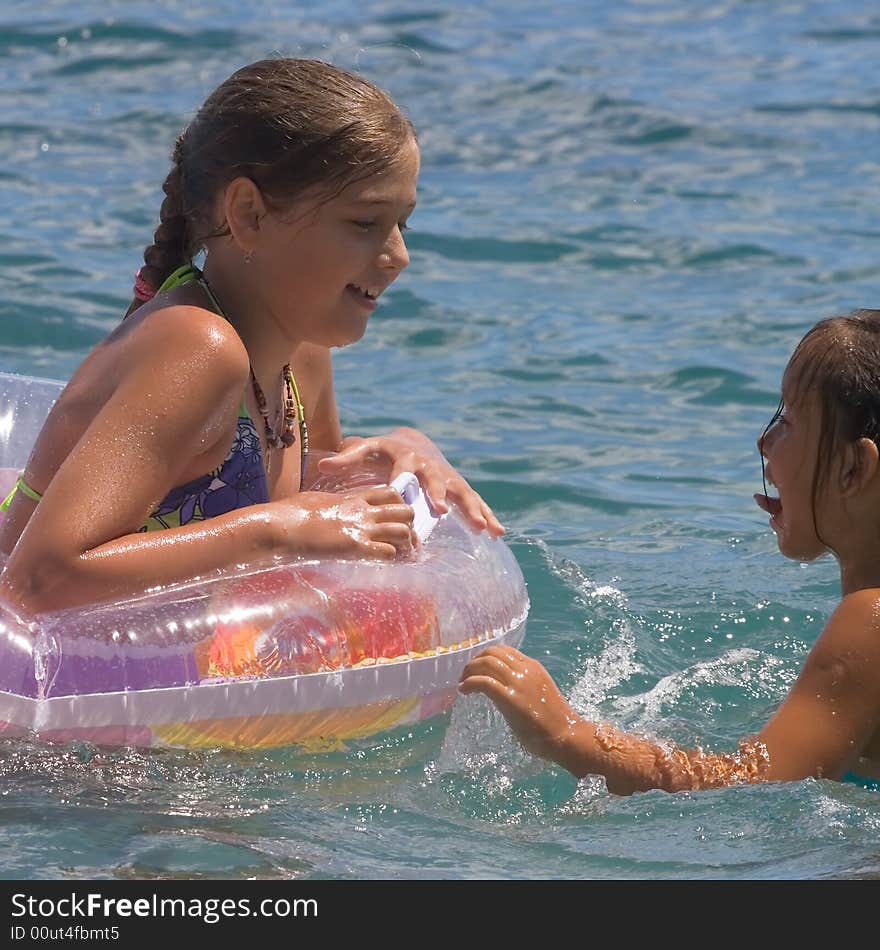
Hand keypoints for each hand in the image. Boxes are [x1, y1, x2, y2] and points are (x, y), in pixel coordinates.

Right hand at [280, 485, 416, 559]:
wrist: (282, 525)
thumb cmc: (291, 513)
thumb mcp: (317, 500)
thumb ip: (331, 503)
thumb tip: (327, 507)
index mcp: (354, 498)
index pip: (391, 493)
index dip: (399, 506)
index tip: (395, 519)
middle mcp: (363, 511)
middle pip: (405, 510)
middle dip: (409, 525)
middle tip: (403, 540)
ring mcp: (361, 528)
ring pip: (404, 531)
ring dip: (404, 545)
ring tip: (397, 555)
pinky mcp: (355, 547)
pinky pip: (388, 553)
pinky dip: (391, 560)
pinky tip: (381, 563)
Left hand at [318, 427, 504, 535]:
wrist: (415, 443)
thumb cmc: (384, 452)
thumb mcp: (365, 450)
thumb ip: (346, 458)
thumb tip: (320, 467)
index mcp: (405, 457)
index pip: (402, 470)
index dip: (402, 481)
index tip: (400, 493)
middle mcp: (429, 467)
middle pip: (435, 481)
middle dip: (439, 495)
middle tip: (442, 511)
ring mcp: (448, 477)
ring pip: (462, 493)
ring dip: (472, 510)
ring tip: (484, 529)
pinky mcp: (459, 487)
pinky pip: (475, 502)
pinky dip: (487, 516)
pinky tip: (498, 533)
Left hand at [459, 645, 581, 764]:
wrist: (567, 735)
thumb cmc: (556, 721)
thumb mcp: (540, 693)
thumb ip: (525, 685)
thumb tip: (506, 689)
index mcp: (533, 667)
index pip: (505, 651)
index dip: (486, 656)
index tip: (477, 668)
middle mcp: (525, 669)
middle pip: (493, 653)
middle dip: (475, 661)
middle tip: (466, 675)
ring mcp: (518, 682)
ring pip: (486, 663)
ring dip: (469, 671)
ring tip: (462, 682)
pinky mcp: (510, 698)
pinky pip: (483, 682)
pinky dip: (470, 683)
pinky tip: (464, 690)